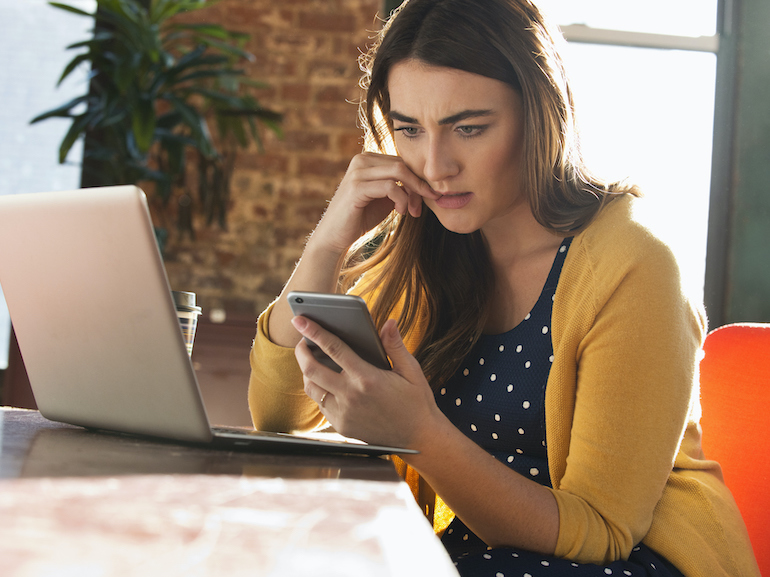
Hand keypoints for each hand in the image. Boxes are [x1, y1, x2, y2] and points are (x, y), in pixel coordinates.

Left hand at [291, 315, 437, 448]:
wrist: (418, 438)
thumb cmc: (416, 401)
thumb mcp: (411, 370)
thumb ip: (395, 346)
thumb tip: (388, 323)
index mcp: (367, 378)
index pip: (333, 348)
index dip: (314, 332)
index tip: (300, 320)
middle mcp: (351, 396)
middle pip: (311, 369)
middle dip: (301, 351)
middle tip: (302, 341)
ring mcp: (343, 414)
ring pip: (311, 388)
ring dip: (306, 372)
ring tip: (312, 360)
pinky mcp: (341, 426)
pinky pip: (320, 405)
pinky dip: (319, 390)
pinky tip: (326, 382)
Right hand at [310, 152, 438, 254]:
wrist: (335, 236)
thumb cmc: (361, 217)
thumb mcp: (385, 198)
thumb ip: (401, 186)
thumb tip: (425, 182)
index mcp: (368, 159)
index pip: (402, 161)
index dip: (417, 179)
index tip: (426, 198)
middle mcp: (361, 160)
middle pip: (403, 164)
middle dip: (418, 185)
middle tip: (421, 207)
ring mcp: (358, 172)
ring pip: (399, 172)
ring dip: (412, 193)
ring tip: (411, 211)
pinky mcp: (356, 187)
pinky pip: (390, 187)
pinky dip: (401, 199)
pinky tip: (400, 212)